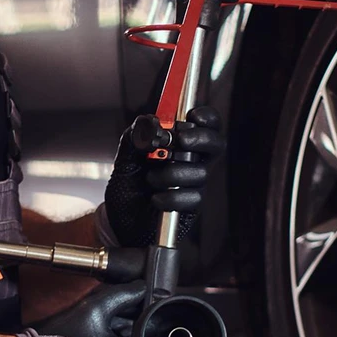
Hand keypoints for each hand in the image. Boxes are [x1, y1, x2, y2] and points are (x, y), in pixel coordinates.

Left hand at [101, 106, 224, 247]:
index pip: (206, 125)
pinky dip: (170, 197)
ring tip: (151, 179)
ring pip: (201, 173)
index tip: (192, 116)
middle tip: (180, 140)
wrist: (120, 220)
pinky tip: (156, 198)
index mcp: (179, 144)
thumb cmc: (128, 188)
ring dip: (172, 173)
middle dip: (201, 139)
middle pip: (216, 145)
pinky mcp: (191, 206)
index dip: (206, 117)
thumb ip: (134, 137)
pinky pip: (193, 197)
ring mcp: (194, 184)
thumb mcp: (126, 158)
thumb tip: (147, 123)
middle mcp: (192, 162)